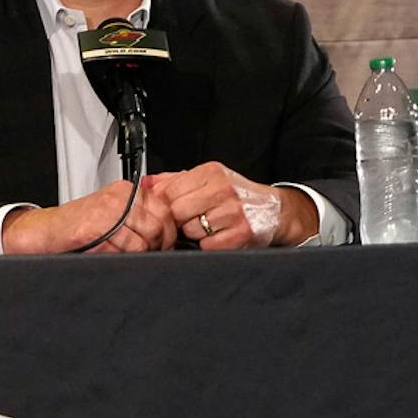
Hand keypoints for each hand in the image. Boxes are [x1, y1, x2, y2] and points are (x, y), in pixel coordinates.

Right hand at [3, 179, 176, 254]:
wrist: (47, 230)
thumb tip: (171, 228)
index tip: (164, 242)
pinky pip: (123, 251)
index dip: (169, 232)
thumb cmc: (80, 224)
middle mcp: (117, 198)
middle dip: (157, 245)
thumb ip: (139, 213)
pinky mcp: (95, 230)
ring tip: (121, 252)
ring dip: (137, 254)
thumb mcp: (113, 210)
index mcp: (125, 190)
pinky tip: (106, 252)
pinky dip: (118, 257)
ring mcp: (105, 213)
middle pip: (158, 227)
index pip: (165, 211)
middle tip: (146, 252)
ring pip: (144, 242)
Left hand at [143, 163, 307, 249]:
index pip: (169, 190)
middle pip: (176, 211)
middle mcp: (222, 190)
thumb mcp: (206, 179)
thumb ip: (172, 180)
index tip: (170, 208)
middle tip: (189, 219)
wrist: (274, 210)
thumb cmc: (236, 194)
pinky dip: (208, 244)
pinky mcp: (240, 233)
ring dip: (194, 233)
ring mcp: (232, 212)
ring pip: (190, 229)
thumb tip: (143, 183)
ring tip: (208, 225)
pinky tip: (218, 235)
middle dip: (178, 220)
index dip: (164, 203)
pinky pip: (207, 245)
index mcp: (210, 173)